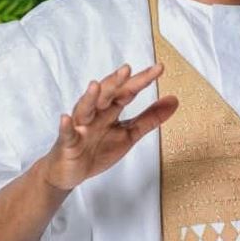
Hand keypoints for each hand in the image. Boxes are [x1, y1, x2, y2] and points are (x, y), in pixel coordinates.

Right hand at [42, 63, 177, 190]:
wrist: (69, 172)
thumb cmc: (97, 148)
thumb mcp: (129, 134)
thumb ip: (150, 118)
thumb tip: (174, 100)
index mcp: (110, 110)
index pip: (128, 91)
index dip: (142, 80)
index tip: (159, 68)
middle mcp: (95, 113)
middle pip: (106, 95)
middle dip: (115, 82)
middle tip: (127, 69)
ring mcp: (80, 127)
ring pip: (84, 109)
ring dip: (89, 98)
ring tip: (95, 85)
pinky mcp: (67, 143)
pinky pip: (66, 134)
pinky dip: (65, 126)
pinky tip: (65, 118)